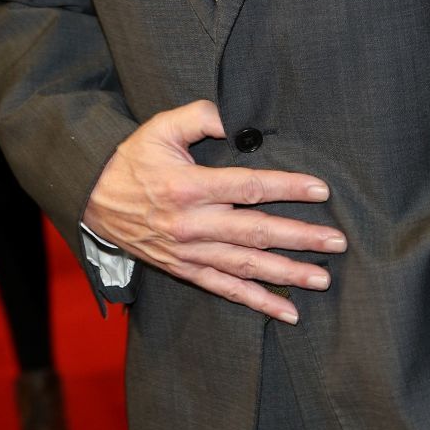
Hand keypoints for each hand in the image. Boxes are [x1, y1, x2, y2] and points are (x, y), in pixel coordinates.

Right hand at [83, 100, 346, 323]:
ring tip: (322, 279)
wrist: (92, 199)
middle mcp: (192, 224)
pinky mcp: (185, 270)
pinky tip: (288, 312)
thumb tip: (234, 120)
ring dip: (287, 274)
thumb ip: (199, 117)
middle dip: (300, 237)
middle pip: (256, 232)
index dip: (287, 188)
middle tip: (337, 242)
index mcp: (189, 187)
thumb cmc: (132, 160)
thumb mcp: (160, 127)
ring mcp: (189, 252)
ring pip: (247, 266)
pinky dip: (258, 303)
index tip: (321, 190)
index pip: (248, 187)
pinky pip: (226, 289)